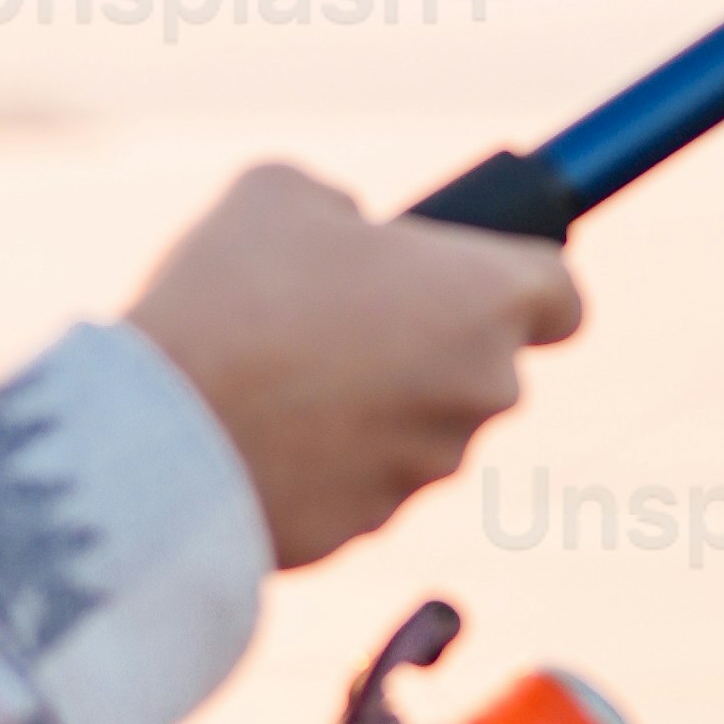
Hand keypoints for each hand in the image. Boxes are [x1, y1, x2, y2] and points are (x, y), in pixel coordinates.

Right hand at [126, 159, 581, 562]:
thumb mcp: (279, 193)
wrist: (160, 439)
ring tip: (280, 376)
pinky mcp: (372, 530)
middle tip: (338, 318)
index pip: (562, 299)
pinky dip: (330, 465)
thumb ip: (342, 206)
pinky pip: (365, 485)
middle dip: (428, 345)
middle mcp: (482, 391)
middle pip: (485, 365)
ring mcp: (429, 469)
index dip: (522, 283)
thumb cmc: (230, 296)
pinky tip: (259, 436)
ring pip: (422, 429)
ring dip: (377, 407)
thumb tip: (348, 232)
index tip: (475, 279)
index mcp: (485, 298)